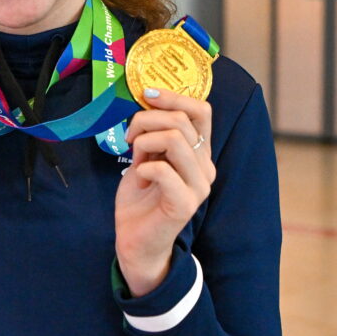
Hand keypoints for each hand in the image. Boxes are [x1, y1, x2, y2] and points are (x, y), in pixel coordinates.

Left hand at [115, 88, 214, 296]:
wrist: (136, 240)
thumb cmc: (141, 197)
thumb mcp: (147, 156)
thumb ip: (155, 133)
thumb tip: (148, 101)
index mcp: (200, 152)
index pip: (201, 111)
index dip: (174, 97)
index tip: (147, 94)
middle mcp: (206, 167)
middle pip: (182, 121)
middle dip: (147, 120)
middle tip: (130, 137)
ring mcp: (199, 186)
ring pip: (174, 140)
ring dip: (145, 142)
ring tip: (136, 160)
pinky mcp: (185, 203)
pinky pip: (163, 169)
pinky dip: (144, 168)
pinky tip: (140, 179)